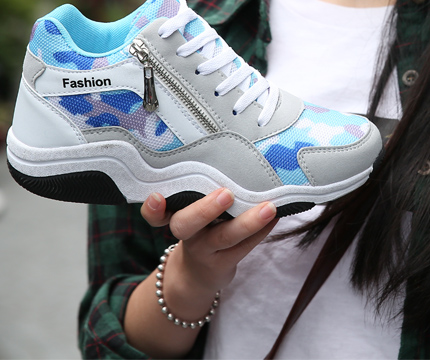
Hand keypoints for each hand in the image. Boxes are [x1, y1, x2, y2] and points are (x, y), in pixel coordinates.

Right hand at [141, 188, 277, 305]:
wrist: (196, 275)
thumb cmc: (199, 228)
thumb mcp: (190, 211)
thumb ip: (200, 190)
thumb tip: (235, 154)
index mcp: (175, 215)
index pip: (155, 213)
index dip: (153, 208)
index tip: (157, 197)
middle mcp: (187, 233)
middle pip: (186, 224)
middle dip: (204, 209)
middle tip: (226, 194)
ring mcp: (204, 251)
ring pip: (223, 238)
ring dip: (248, 222)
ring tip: (269, 208)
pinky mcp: (222, 264)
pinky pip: (243, 248)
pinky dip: (261, 231)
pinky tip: (275, 218)